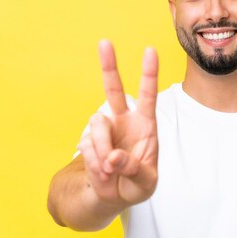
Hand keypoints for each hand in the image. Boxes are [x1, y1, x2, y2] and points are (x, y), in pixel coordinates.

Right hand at [78, 40, 158, 208]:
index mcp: (145, 125)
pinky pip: (86, 146)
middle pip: (114, 89)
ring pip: (97, 125)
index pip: (148, 95)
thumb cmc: (137, 184)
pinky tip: (103, 172)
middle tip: (104, 42)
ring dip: (102, 150)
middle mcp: (123, 120)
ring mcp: (104, 129)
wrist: (115, 195)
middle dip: (109, 66)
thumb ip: (133, 169)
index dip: (149, 74)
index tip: (150, 51)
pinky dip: (95, 163)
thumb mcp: (145, 182)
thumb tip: (113, 157)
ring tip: (110, 170)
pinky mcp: (88, 139)